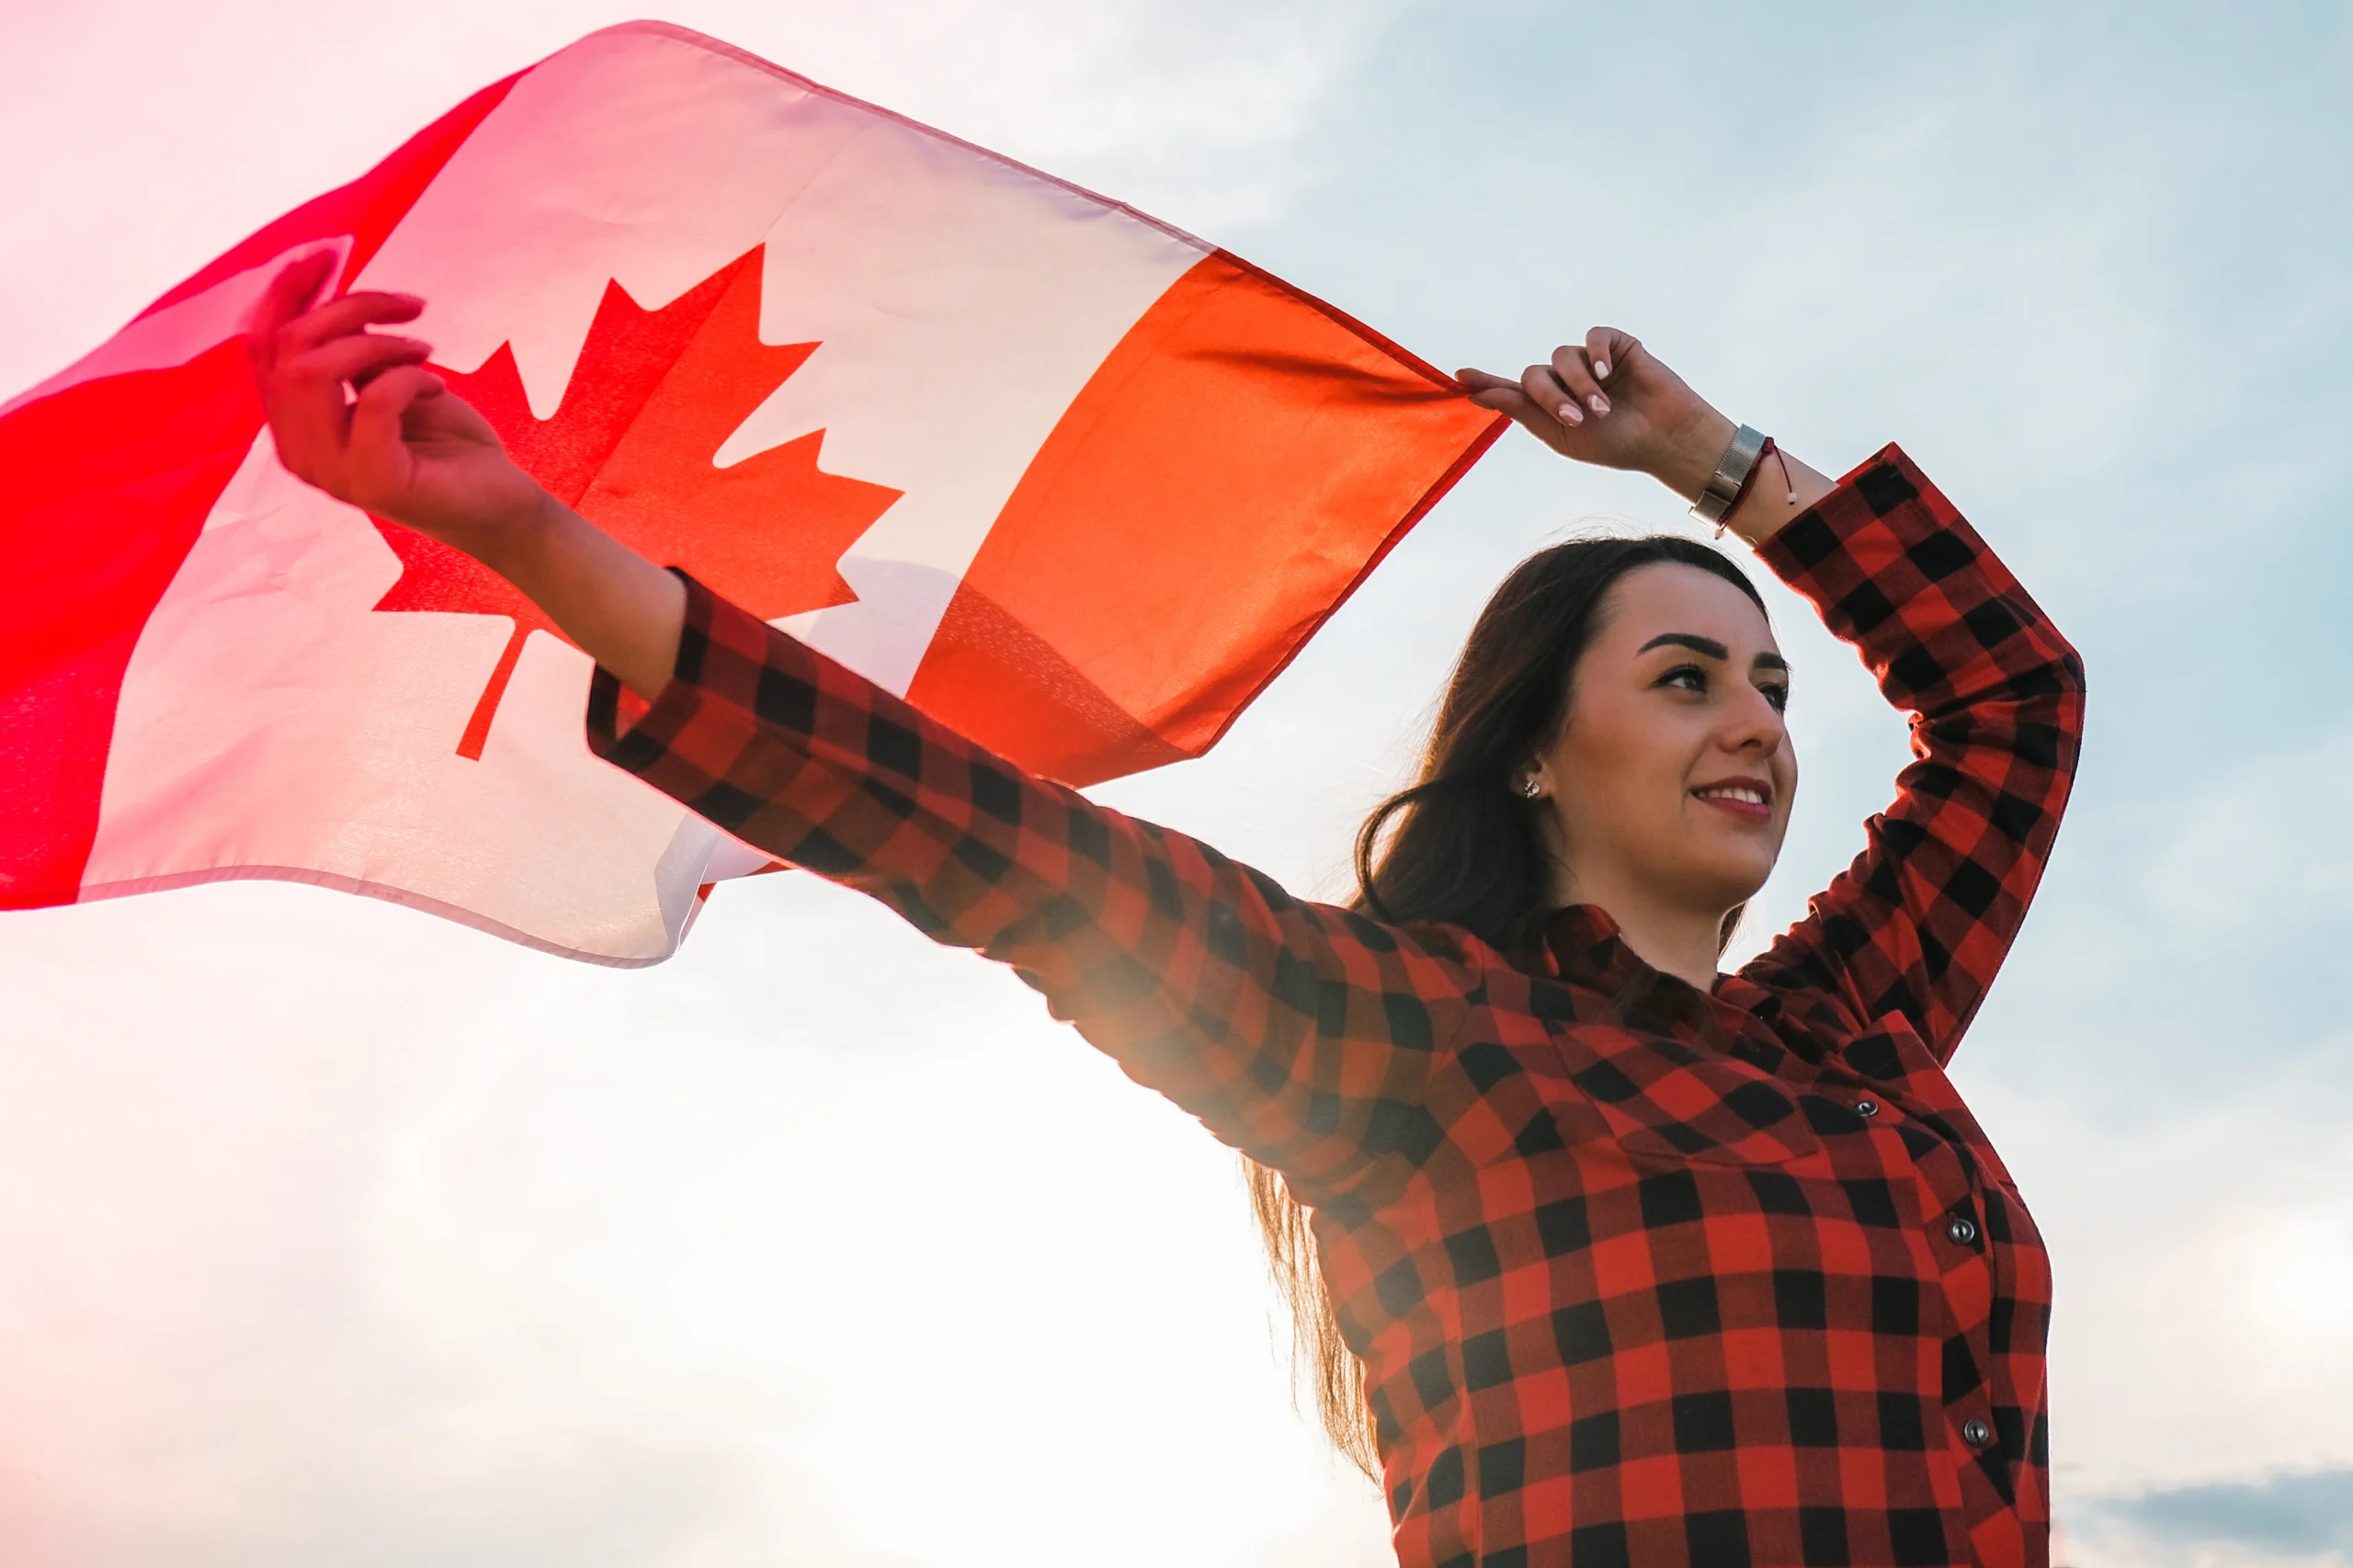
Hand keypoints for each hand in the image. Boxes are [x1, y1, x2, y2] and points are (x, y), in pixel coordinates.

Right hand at [248, 251, 550, 567]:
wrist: (498, 505)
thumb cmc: (445, 443)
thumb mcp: (389, 380)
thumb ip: (350, 347)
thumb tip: (326, 288)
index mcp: (292, 426)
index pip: (262, 346)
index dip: (286, 292)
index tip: (327, 254)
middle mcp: (298, 452)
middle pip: (286, 350)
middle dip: (348, 309)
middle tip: (409, 308)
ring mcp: (331, 472)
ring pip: (315, 370)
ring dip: (378, 343)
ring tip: (423, 349)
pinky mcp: (375, 481)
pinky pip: (373, 401)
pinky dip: (407, 377)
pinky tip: (436, 383)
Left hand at [1458, 328, 1737, 501]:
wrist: (1665, 439)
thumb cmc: (1616, 444)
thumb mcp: (1562, 435)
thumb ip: (1522, 411)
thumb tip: (1477, 394)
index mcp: (1551, 408)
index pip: (1512, 391)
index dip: (1487, 383)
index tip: (1459, 377)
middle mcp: (1566, 382)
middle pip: (1534, 374)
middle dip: (1550, 396)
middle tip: (1577, 420)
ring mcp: (1590, 362)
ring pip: (1562, 356)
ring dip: (1578, 384)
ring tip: (1602, 408)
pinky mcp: (1616, 346)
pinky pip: (1593, 336)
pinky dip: (1596, 353)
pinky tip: (1607, 373)